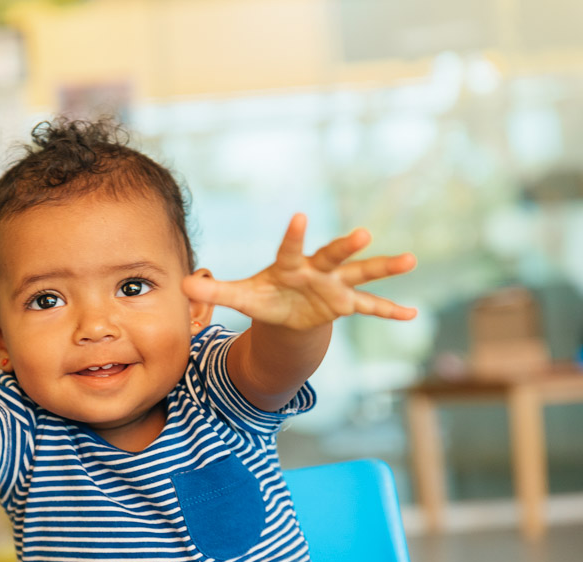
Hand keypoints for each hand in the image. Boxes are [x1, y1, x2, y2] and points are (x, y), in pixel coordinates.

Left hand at [183, 213, 416, 330]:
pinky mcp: (345, 304)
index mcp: (288, 265)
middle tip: (364, 233)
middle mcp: (316, 270)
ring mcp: (334, 285)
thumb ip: (214, 290)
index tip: (300, 216)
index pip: (290, 248)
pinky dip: (389, 311)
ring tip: (409, 260)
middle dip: (346, 246)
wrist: (285, 311)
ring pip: (361, 274)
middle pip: (333, 255)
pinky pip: (369, 307)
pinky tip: (412, 315)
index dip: (295, 234)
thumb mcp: (240, 296)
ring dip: (383, 268)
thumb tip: (179, 285)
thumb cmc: (264, 297)